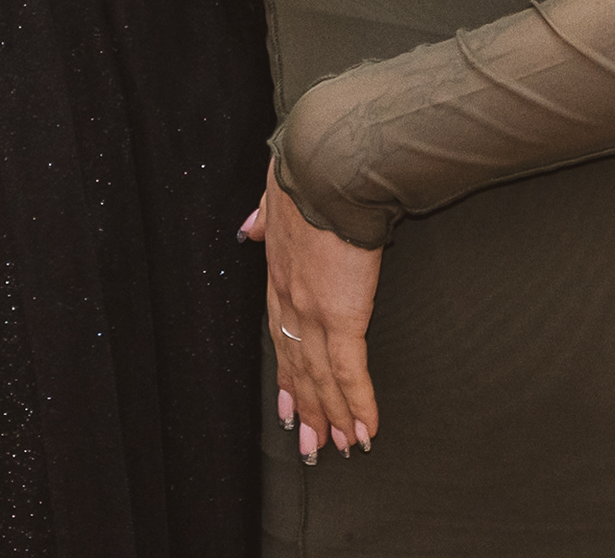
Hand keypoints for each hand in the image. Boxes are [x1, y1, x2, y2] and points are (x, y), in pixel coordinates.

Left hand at [238, 154, 380, 460]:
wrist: (328, 166)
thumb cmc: (308, 173)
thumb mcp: (273, 196)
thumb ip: (263, 218)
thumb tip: (248, 228)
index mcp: (279, 274)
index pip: (281, 335)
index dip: (287, 373)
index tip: (290, 403)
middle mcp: (291, 300)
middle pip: (298, 366)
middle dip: (308, 407)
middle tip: (314, 445)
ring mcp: (314, 312)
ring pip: (322, 377)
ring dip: (333, 416)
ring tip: (341, 448)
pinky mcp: (343, 315)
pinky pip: (350, 371)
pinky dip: (359, 403)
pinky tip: (366, 429)